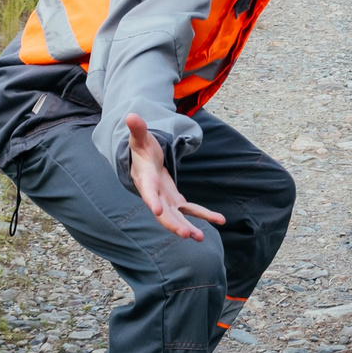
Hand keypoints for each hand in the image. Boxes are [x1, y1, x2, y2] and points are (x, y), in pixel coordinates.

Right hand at [125, 114, 224, 240]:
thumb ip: (138, 129)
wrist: (143, 163)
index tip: (158, 211)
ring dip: (188, 227)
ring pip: (177, 217)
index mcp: (146, 180)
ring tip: (200, 237)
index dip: (153, 201)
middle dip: (174, 224)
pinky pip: (191, 210)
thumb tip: (131, 115)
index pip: (148, 192)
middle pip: (164, 213)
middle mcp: (155, 195)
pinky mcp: (176, 201)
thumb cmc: (141, 150)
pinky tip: (220, 220)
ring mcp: (166, 200)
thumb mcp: (140, 138)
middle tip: (186, 234)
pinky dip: (205, 216)